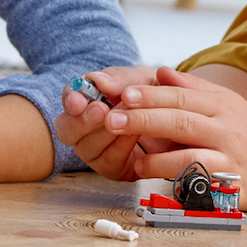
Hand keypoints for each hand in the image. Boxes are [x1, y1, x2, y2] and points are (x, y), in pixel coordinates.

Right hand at [56, 66, 175, 180]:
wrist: (179, 116)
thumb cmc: (154, 94)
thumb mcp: (141, 78)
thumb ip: (120, 78)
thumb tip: (98, 80)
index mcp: (88, 100)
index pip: (69, 99)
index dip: (70, 99)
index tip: (78, 101)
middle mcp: (85, 129)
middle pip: (67, 130)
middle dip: (83, 121)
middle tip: (102, 110)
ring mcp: (97, 151)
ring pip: (87, 148)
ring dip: (105, 133)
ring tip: (127, 118)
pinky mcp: (114, 168)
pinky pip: (108, 162)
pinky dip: (120, 147)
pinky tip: (134, 134)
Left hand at [103, 68, 246, 210]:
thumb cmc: (246, 131)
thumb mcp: (224, 102)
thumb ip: (190, 87)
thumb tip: (158, 72)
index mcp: (220, 105)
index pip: (181, 96)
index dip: (152, 95)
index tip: (124, 95)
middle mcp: (226, 130)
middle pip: (181, 122)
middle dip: (144, 120)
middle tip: (112, 120)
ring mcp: (230, 160)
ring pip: (191, 157)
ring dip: (158, 159)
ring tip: (136, 161)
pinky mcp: (233, 189)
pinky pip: (202, 188)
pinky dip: (178, 186)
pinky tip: (161, 187)